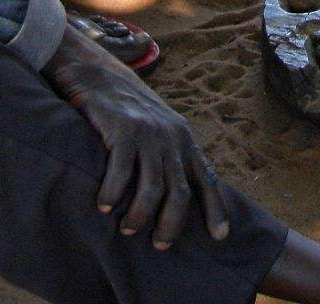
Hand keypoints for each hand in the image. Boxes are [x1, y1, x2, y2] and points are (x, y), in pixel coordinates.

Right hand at [43, 24, 228, 248]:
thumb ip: (169, 157)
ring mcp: (148, 134)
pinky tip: (104, 206)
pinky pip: (121, 172)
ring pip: (153, 188)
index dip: (216, 209)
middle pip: (181, 193)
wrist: (99, 73)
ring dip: (141, 215)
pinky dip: (113, 194)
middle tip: (160, 246)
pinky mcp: (123, 130)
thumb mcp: (159, 130)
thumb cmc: (129, 111)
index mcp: (184, 141)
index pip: (207, 179)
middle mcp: (171, 139)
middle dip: (172, 225)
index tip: (220, 237)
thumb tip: (177, 198)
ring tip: (129, 230)